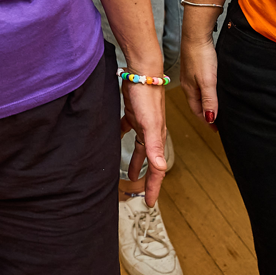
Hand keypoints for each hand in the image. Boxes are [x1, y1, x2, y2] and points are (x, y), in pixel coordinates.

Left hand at [120, 81, 167, 206]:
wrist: (141, 71)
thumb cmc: (148, 95)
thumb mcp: (151, 124)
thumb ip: (154, 146)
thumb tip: (161, 168)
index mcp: (158, 137)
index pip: (158, 168)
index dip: (154, 186)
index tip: (150, 203)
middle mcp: (152, 132)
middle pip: (150, 160)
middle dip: (147, 177)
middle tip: (141, 192)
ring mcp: (142, 122)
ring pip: (139, 147)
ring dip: (135, 161)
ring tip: (130, 174)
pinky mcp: (132, 112)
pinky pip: (127, 129)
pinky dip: (122, 138)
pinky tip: (114, 141)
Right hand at [181, 34, 218, 130]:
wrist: (196, 33)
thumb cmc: (200, 56)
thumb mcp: (207, 81)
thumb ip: (209, 100)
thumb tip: (210, 119)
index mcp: (189, 90)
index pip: (197, 111)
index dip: (206, 121)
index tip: (216, 129)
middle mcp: (188, 83)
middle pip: (196, 103)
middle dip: (205, 113)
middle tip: (216, 121)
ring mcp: (190, 73)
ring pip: (198, 93)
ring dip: (205, 101)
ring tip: (215, 106)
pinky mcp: (194, 65)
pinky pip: (199, 83)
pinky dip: (205, 89)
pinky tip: (211, 86)